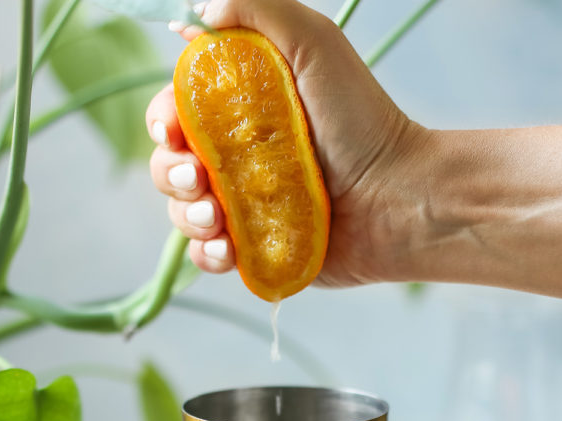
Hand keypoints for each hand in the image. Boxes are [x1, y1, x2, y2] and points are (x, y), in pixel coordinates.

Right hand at [145, 0, 425, 287]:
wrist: (398, 198)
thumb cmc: (363, 121)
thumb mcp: (315, 44)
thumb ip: (259, 11)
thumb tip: (199, 13)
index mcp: (241, 109)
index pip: (178, 111)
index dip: (163, 119)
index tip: (172, 129)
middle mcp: (238, 158)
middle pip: (171, 164)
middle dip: (171, 173)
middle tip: (199, 179)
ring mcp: (246, 207)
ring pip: (185, 213)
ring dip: (187, 216)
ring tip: (217, 219)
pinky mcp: (258, 250)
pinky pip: (211, 256)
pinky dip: (206, 255)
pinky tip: (224, 249)